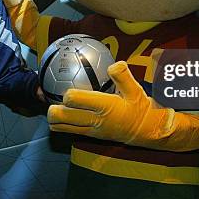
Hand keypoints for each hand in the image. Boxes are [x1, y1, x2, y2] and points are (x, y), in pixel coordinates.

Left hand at [48, 61, 198, 150]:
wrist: (148, 132)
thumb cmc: (141, 109)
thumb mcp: (136, 90)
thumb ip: (123, 76)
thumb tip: (115, 63)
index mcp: (105, 106)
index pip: (77, 100)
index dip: (68, 94)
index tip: (66, 88)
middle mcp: (96, 120)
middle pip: (66, 117)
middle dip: (54, 110)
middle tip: (50, 101)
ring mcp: (93, 130)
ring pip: (66, 127)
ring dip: (56, 120)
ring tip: (52, 110)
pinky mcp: (93, 135)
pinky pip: (73, 132)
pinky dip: (63, 126)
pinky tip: (61, 118)